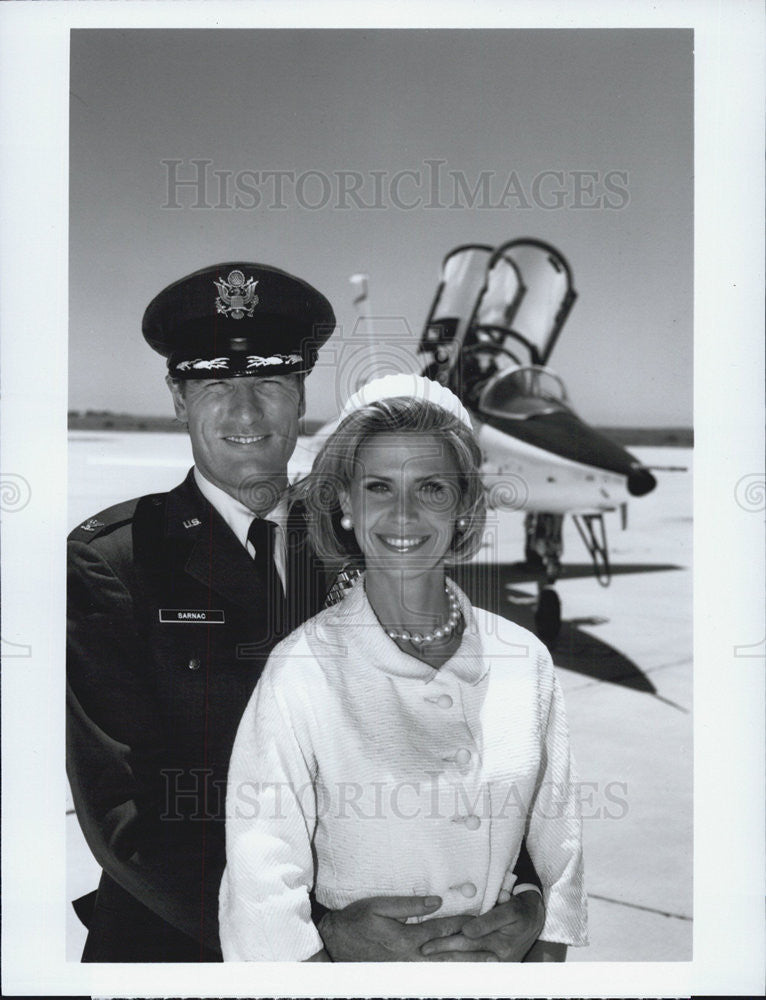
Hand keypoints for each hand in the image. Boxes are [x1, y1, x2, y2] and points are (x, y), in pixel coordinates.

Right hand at [318, 895, 498, 961]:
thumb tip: (435, 902)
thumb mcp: (379, 905)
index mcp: (406, 937)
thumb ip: (408, 904)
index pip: (442, 929)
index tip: (481, 919)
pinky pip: (431, 976)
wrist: (335, 945)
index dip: (462, 923)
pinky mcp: (403, 974)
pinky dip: (448, 975)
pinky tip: (461, 974)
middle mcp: (411, 956)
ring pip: (442, 969)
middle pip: (448, 954)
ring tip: (486, 966)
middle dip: (473, 953)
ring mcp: (408, 969)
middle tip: (496, 953)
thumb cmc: (356, 920)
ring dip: (465, 967)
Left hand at [420, 890, 544, 961]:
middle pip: (464, 953)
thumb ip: (489, 921)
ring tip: (428, 961)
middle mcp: (497, 957)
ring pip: (467, 962)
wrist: (536, 916)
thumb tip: (467, 931)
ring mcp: (497, 963)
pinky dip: (458, 965)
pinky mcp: (496, 964)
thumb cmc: (521, 909)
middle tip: (421, 952)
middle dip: (441, 952)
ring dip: (447, 961)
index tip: (427, 943)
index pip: (467, 942)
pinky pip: (473, 965)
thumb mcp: (510, 910)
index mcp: (500, 944)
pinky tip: (444, 964)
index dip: (446, 942)